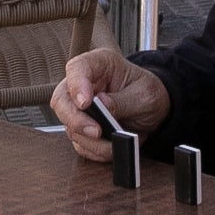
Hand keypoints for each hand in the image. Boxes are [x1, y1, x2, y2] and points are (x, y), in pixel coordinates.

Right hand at [49, 48, 168, 161]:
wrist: (152, 110)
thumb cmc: (148, 93)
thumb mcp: (145, 94)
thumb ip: (124, 100)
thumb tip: (103, 106)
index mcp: (99, 64)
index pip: (77, 68)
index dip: (77, 85)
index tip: (85, 102)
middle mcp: (84, 84)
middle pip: (62, 100)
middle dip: (76, 120)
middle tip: (96, 132)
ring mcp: (80, 107)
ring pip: (69, 126)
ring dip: (90, 140)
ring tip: (113, 144)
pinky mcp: (82, 128)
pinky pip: (79, 143)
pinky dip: (93, 150)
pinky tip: (110, 149)